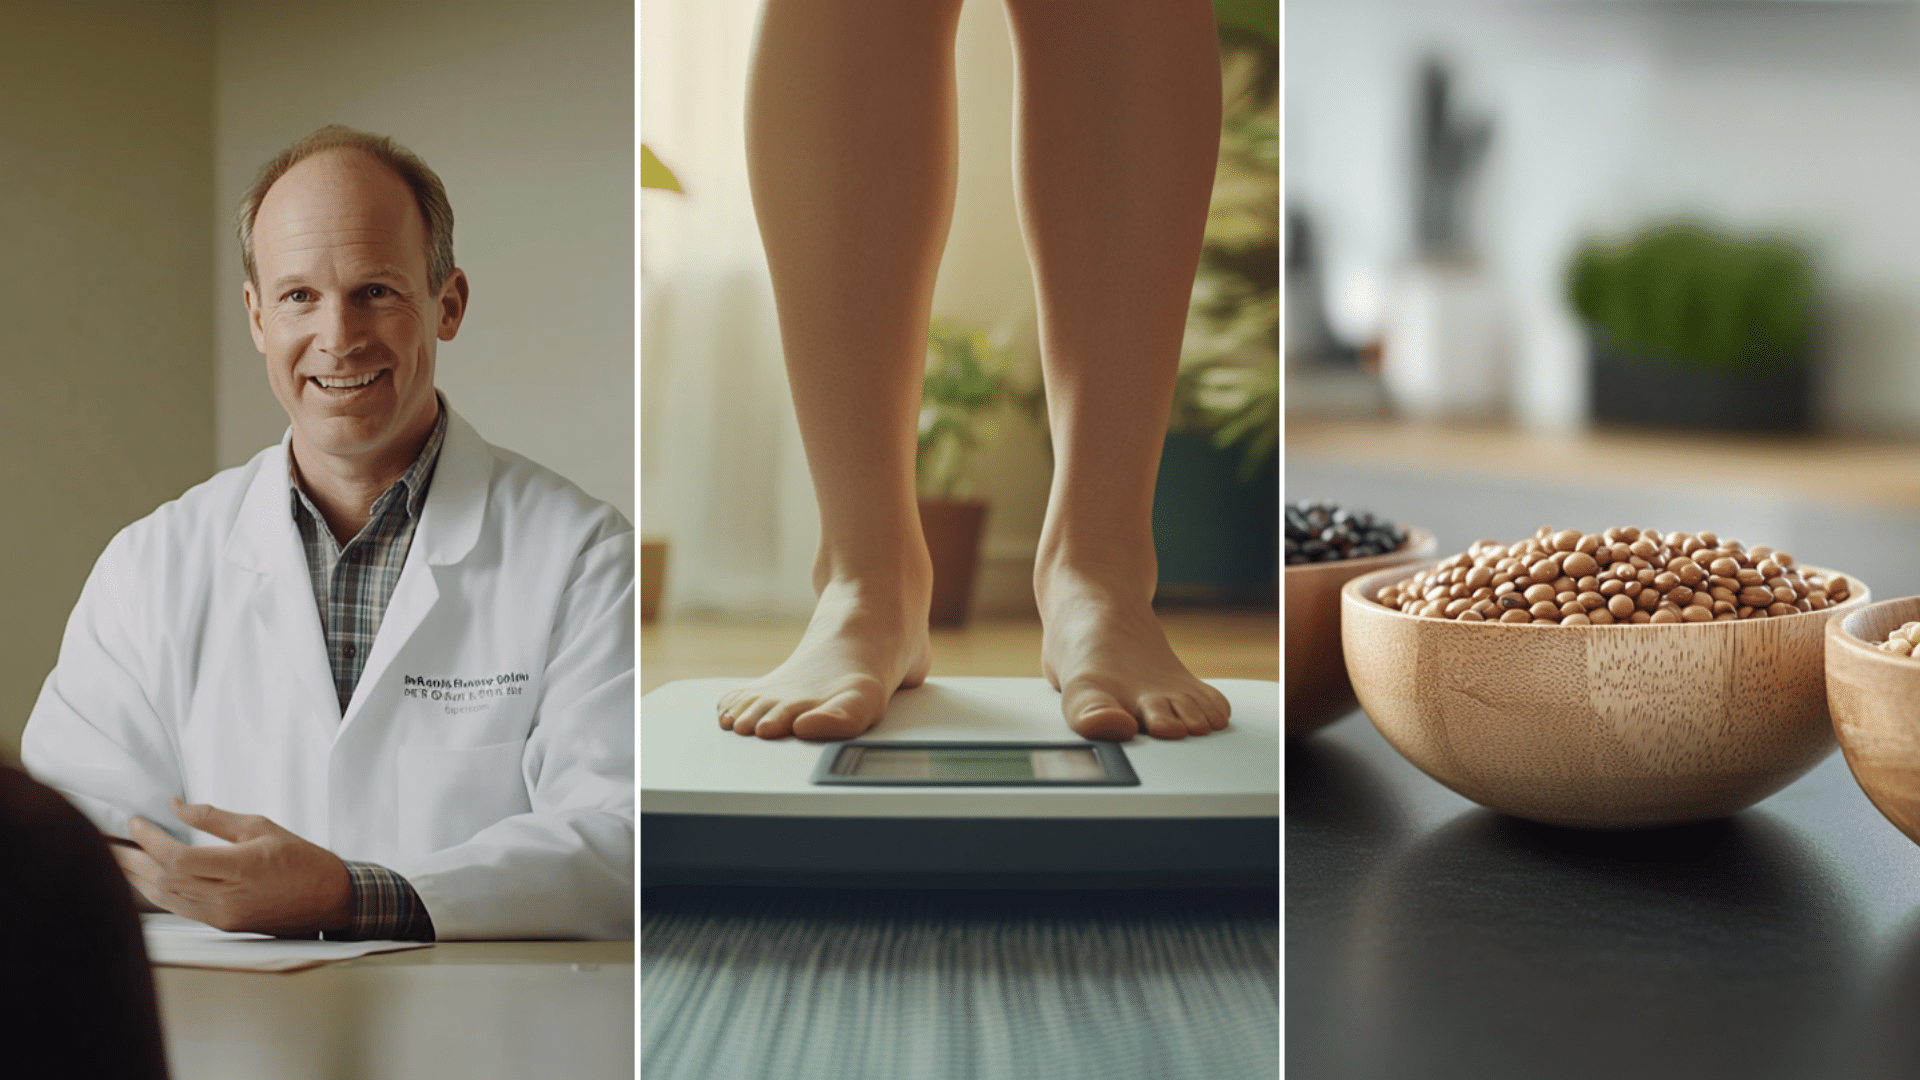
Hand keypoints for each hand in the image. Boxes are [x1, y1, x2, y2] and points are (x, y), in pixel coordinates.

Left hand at [111, 797, 351, 935]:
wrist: (329, 898)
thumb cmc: (302, 860)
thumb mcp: (261, 826)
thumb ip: (214, 818)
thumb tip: (176, 806)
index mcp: (240, 868)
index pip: (178, 857)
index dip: (150, 840)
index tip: (136, 823)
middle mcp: (227, 897)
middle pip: (164, 879)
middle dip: (132, 860)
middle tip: (109, 843)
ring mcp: (222, 916)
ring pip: (166, 898)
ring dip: (137, 879)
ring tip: (116, 861)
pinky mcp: (222, 925)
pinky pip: (178, 909)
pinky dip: (156, 894)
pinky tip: (143, 882)